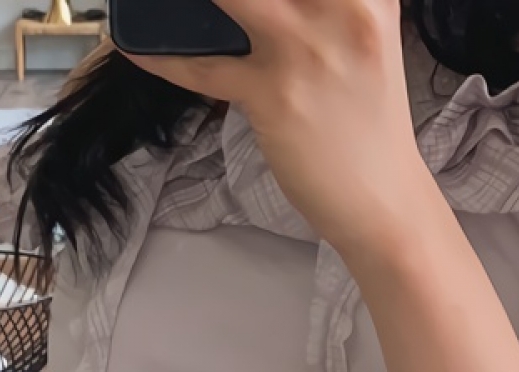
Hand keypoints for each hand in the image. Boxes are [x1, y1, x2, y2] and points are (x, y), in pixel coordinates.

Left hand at [124, 0, 437, 252]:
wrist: (384, 203)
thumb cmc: (369, 127)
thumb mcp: (365, 44)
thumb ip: (324, 6)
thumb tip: (252, 3)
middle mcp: (344, 7)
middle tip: (202, 2)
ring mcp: (306, 49)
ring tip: (150, 4)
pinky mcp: (274, 93)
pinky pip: (201, 67)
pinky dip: (162, 58)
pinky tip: (134, 48)